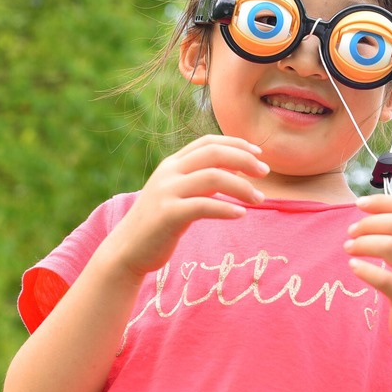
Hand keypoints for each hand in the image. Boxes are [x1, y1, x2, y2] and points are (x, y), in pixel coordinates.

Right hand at [102, 135, 267, 278]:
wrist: (127, 249)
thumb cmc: (159, 222)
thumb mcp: (178, 193)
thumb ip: (201, 179)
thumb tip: (237, 169)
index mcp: (172, 164)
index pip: (208, 142)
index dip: (236, 143)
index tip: (258, 153)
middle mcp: (169, 173)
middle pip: (214, 154)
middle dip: (244, 160)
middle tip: (265, 173)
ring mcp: (166, 192)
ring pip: (213, 178)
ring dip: (242, 187)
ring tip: (259, 200)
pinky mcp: (167, 215)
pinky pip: (204, 206)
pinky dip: (226, 209)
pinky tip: (240, 215)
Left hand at [344, 195, 391, 355]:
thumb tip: (372, 208)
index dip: (382, 201)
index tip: (359, 204)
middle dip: (368, 223)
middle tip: (351, 232)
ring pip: (389, 246)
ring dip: (362, 243)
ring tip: (349, 248)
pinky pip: (383, 278)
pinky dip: (363, 269)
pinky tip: (354, 267)